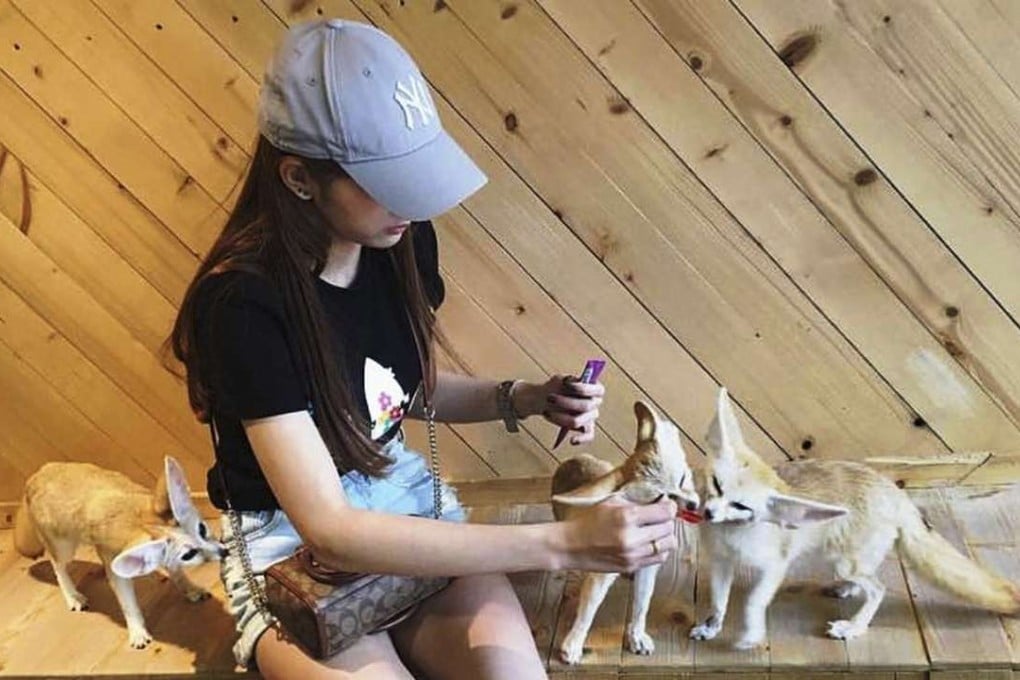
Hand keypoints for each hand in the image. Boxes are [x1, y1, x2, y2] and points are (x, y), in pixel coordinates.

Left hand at [515, 375, 605, 445]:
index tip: (566, 384)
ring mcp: (591, 417)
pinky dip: (581, 439)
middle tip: (549, 398)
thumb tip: (568, 381)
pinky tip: (572, 440)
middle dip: (565, 402)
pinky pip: (588, 436)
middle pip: (585, 406)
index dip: (582, 388)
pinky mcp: (586, 428)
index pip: (597, 390)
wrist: (548, 399)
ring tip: (546, 412)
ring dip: (561, 418)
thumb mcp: (560, 380)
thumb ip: (565, 380)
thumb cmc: (558, 388)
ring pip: (579, 421)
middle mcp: (595, 403)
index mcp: (595, 389)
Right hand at [558, 497, 677, 571]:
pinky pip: (658, 559)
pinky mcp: (631, 568)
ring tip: (656, 530)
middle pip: (669, 528)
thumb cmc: (586, 520)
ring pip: (668, 545)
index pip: (664, 512)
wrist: (570, 546)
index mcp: (626, 517)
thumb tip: (658, 500)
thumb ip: (635, 501)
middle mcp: (632, 538)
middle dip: (667, 520)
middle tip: (660, 516)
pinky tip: (650, 542)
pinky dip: (659, 549)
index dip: (669, 506)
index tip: (667, 503)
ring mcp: (633, 555)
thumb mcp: (610, 502)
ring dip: (665, 536)